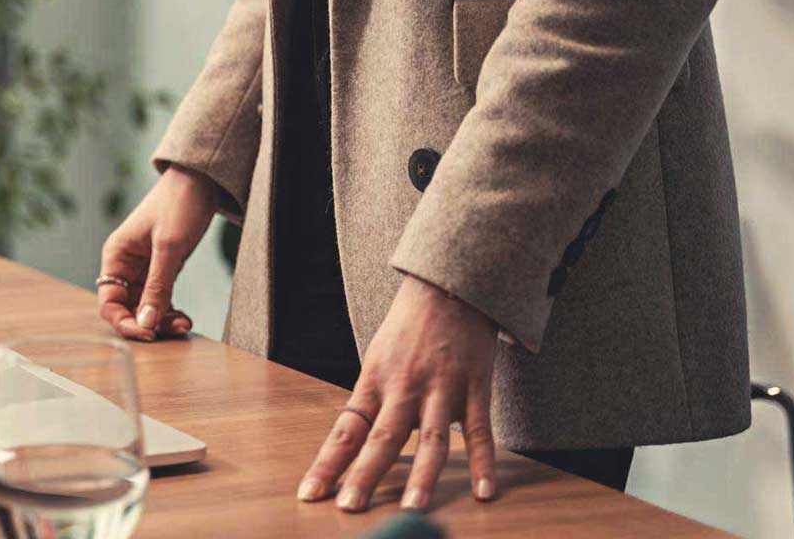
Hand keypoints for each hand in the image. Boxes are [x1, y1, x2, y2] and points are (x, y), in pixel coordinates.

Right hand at [98, 165, 220, 340]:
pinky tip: (184, 317)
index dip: (124, 322)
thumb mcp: (169, 247)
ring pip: (145, 307)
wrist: (201, 179)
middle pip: (127, 308)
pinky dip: (170, 311)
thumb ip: (157, 287)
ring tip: (184, 324)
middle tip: (174, 330)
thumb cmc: (180, 203)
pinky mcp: (163, 269)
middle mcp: (125, 265)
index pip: (109, 302)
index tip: (148, 334)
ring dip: (162, 320)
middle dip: (147, 323)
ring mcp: (144, 268)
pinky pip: (160, 299)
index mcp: (116, 255)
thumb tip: (145, 324)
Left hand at [297, 274, 499, 511]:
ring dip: (423, 476)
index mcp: (375, 383)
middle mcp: (404, 388)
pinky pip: (480, 431)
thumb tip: (353, 444)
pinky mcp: (475, 387)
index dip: (327, 463)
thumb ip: (371, 402)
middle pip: (383, 439)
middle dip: (365, 475)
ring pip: (432, 439)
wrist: (450, 285)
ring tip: (412, 509)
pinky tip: (483, 492)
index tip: (310, 493)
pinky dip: (483, 462)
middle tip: (350, 508)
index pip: (346, 431)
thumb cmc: (409, 327)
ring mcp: (441, 389)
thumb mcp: (378, 359)